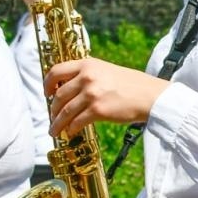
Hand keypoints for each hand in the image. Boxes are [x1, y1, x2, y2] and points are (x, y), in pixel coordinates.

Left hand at [46, 58, 168, 136]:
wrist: (151, 96)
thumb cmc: (132, 84)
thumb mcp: (107, 70)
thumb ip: (89, 75)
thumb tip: (70, 89)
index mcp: (87, 64)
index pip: (56, 71)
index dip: (47, 84)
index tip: (47, 93)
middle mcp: (87, 77)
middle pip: (59, 95)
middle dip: (52, 109)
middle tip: (53, 117)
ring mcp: (91, 94)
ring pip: (65, 111)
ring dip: (57, 123)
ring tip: (55, 131)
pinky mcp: (98, 110)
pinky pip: (77, 122)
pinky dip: (71, 129)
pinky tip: (70, 133)